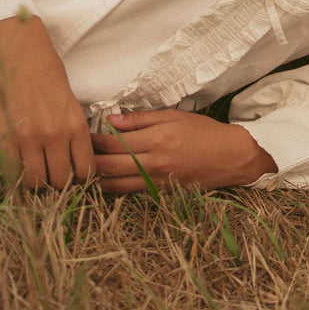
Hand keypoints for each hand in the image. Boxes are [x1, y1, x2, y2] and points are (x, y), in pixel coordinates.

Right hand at [0, 15, 94, 188]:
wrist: (20, 54)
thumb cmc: (48, 73)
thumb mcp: (71, 103)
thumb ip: (73, 133)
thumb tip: (75, 160)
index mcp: (75, 125)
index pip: (85, 171)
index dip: (82, 177)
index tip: (77, 173)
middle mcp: (54, 135)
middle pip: (61, 181)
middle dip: (60, 181)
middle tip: (56, 171)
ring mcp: (28, 139)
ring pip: (36, 182)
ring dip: (39, 179)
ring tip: (39, 168)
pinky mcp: (6, 138)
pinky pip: (14, 171)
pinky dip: (19, 171)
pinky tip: (23, 162)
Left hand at [91, 110, 277, 192]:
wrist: (230, 157)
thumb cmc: (203, 132)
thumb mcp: (173, 116)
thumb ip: (141, 119)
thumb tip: (112, 119)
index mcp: (156, 139)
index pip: (114, 142)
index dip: (94, 140)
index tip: (82, 134)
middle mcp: (154, 162)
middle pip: (109, 166)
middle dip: (89, 161)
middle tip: (77, 154)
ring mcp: (156, 181)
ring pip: (115, 185)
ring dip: (97, 179)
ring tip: (85, 170)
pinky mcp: (160, 192)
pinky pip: (130, 192)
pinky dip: (114, 188)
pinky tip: (105, 181)